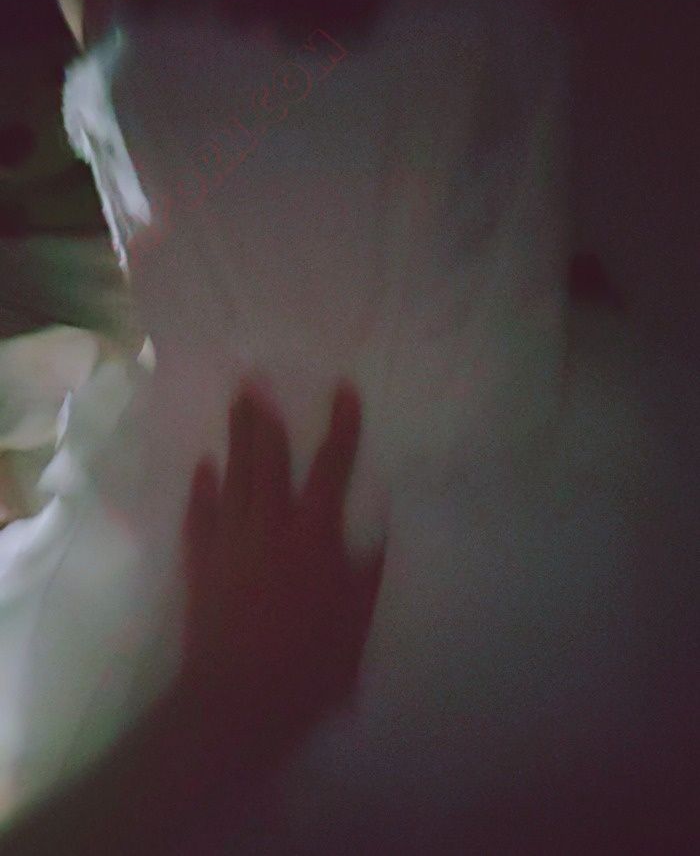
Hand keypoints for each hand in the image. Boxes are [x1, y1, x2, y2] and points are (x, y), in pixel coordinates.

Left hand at [180, 380, 384, 766]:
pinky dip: (201, 488)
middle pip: (269, 460)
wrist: (239, 699)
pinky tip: (203, 466)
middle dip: (266, 417)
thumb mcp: (357, 620)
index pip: (332, 469)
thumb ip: (370, 570)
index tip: (343, 389)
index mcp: (314, 536)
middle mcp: (270, 526)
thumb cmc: (310, 664)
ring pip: (233, 477)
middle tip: (256, 377)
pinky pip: (199, 514)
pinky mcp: (201, 561)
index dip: (341, 427)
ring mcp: (230, 540)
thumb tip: (383, 525)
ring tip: (236, 403)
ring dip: (236, 437)